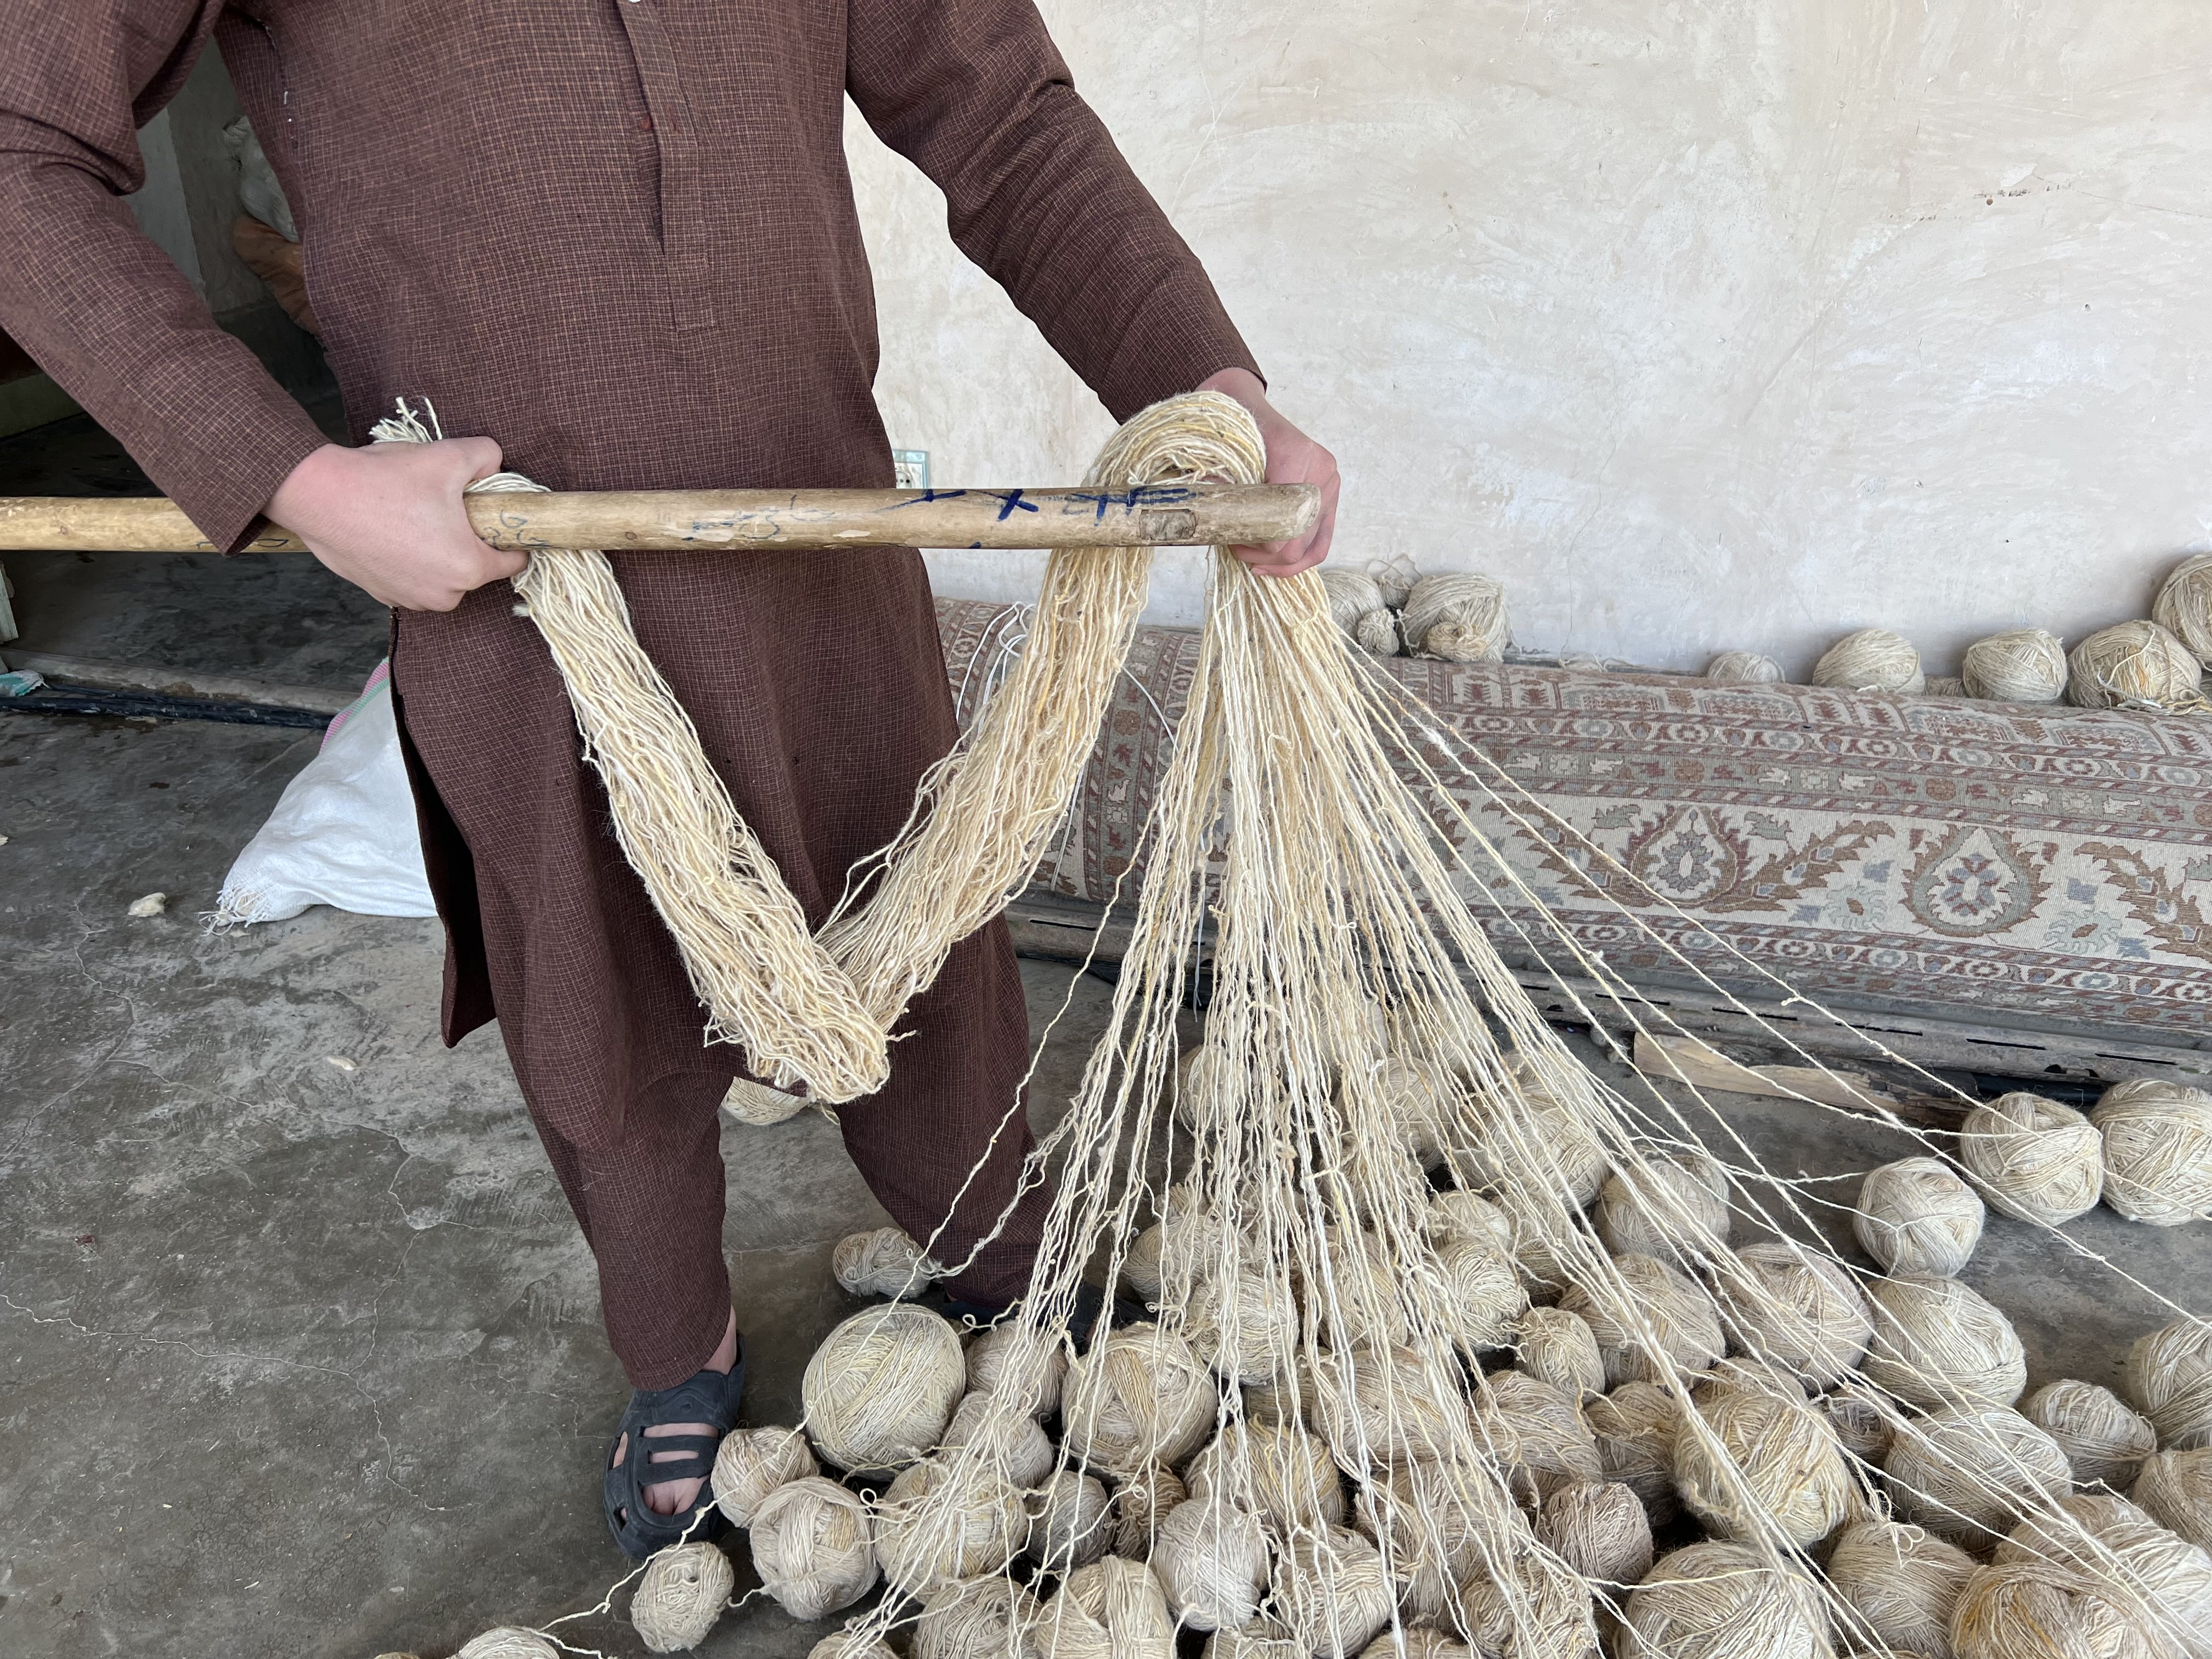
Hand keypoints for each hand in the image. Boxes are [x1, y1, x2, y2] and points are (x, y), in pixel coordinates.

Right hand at [266, 438, 524, 610]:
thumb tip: (495, 462)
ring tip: (416, 516)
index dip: (511, 535)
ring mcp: (410, 598)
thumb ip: (487, 456)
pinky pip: (412, 578)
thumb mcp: (449, 456)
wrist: (318, 495)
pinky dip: (410, 559)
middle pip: (476, 567)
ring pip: (443, 575)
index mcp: (468, 568)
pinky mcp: (383, 595)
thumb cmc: (385, 480)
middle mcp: (443, 595)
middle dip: (469, 541)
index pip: (513, 561)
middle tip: (447, 508)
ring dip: (438, 551)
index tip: (497, 517)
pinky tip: (394, 530)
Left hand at [1198, 366, 1338, 576]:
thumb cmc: (1231, 425)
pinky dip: (1299, 558)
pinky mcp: (1330, 495)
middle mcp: (1321, 471)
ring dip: (1280, 562)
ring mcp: (1329, 484)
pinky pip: (1321, 541)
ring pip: (1311, 546)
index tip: (1231, 539)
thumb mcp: (1218, 451)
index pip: (1284, 523)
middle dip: (1265, 554)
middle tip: (1236, 548)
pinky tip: (1273, 563)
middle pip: (1297, 540)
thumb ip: (1217, 482)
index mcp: (1296, 456)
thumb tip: (1209, 519)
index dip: (1257, 542)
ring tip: (1253, 560)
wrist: (1244, 404)